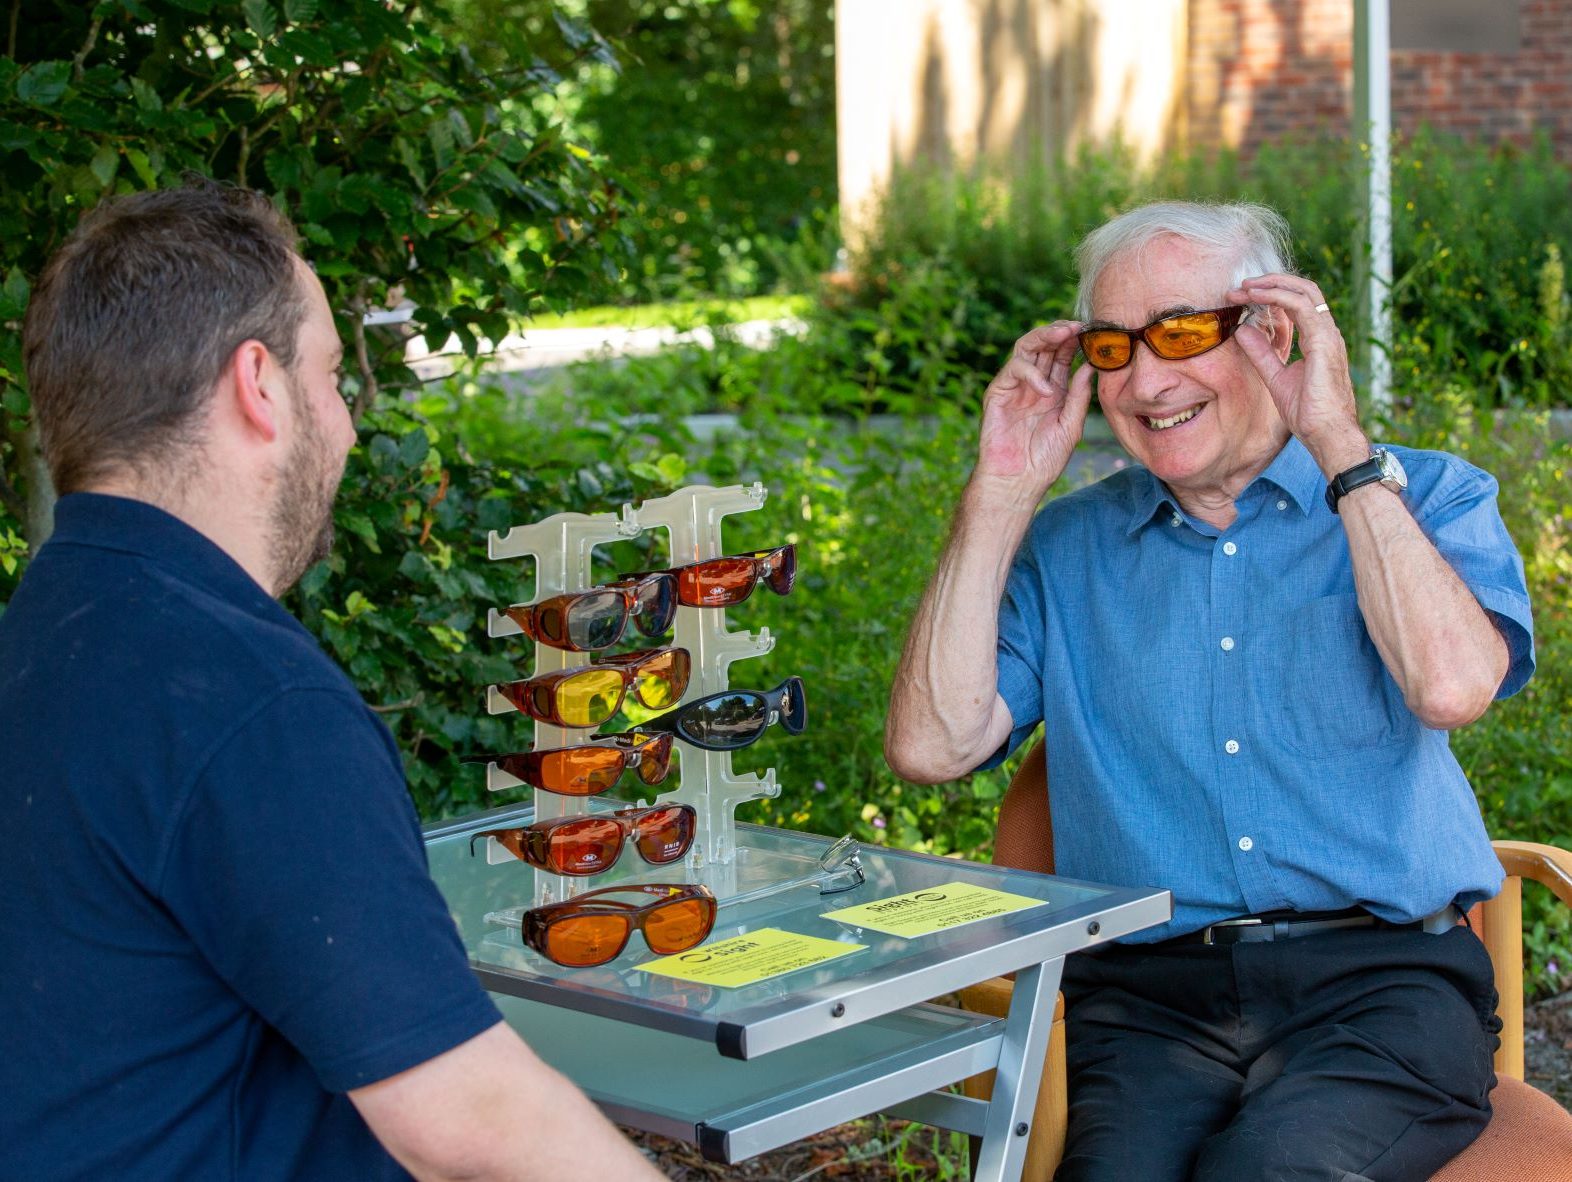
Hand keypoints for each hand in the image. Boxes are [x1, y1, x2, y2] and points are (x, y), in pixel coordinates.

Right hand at [974, 321, 1094, 503]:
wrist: (1018, 481)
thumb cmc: (1045, 459)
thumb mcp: (1071, 425)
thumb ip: (1080, 396)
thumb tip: (1091, 366)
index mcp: (1053, 390)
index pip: (1062, 356)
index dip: (1075, 341)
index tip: (1092, 332)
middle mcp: (1033, 384)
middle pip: (1044, 346)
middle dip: (1060, 332)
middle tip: (1077, 326)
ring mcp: (1014, 387)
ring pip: (1026, 348)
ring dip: (1044, 337)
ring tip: (1063, 336)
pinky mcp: (997, 393)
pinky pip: (1013, 370)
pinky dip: (1031, 374)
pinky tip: (1046, 389)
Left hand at [1227, 276, 1369, 474]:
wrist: (1327, 433)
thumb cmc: (1309, 412)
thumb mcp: (1275, 378)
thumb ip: (1261, 353)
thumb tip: (1243, 331)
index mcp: (1318, 339)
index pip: (1298, 303)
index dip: (1271, 295)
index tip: (1242, 297)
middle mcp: (1326, 332)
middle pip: (1303, 290)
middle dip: (1271, 282)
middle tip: (1241, 286)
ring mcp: (1328, 335)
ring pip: (1304, 292)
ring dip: (1271, 285)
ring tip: (1245, 287)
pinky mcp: (1324, 342)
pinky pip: (1301, 307)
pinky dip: (1277, 297)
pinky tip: (1256, 298)